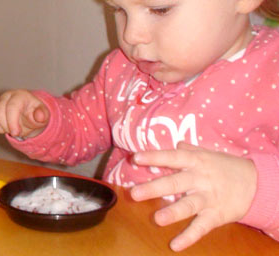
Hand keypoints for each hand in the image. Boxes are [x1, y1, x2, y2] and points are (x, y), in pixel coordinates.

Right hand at [0, 90, 49, 137]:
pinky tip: (4, 128)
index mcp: (20, 95)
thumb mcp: (42, 115)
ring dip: (0, 127)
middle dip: (7, 126)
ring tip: (10, 128)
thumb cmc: (34, 113)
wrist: (28, 114)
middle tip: (16, 132)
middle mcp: (6, 96)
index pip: (12, 106)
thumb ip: (42, 115)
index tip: (16, 133)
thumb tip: (40, 116)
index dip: (12, 121)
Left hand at [130, 142, 256, 251]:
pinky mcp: (216, 215)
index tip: (136, 158)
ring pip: (188, 206)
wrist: (257, 183)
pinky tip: (175, 245)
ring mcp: (208, 198)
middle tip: (134, 194)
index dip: (154, 157)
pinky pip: (201, 227)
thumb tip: (175, 145)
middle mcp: (200, 179)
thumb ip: (189, 151)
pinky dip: (189, 237)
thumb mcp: (208, 154)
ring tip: (157, 219)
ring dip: (173, 213)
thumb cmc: (225, 167)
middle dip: (154, 188)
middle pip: (175, 183)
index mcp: (196, 162)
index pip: (172, 157)